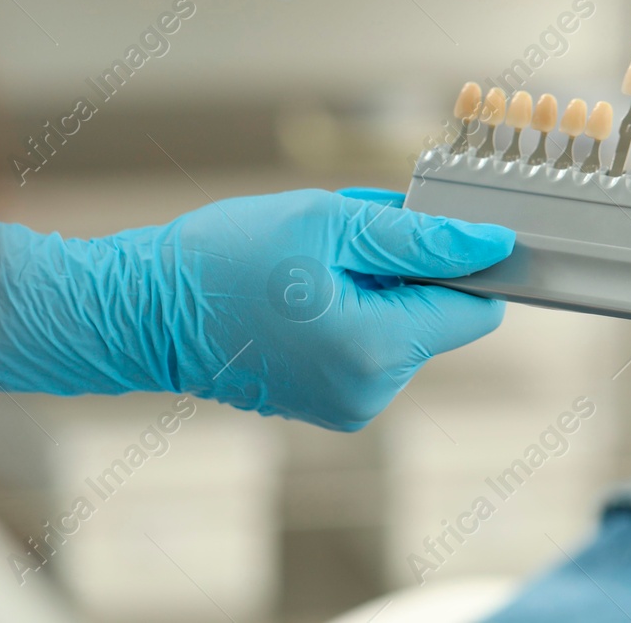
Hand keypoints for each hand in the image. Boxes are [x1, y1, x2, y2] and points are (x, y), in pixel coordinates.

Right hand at [0, 188, 512, 430]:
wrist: (140, 310)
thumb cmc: (222, 259)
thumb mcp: (327, 223)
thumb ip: (418, 238)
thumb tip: (490, 244)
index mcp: (376, 348)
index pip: (475, 307)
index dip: (463, 261)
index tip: (424, 228)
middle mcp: (371, 391)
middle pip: (439, 318)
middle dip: (407, 271)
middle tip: (340, 241)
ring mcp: (349, 406)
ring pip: (406, 330)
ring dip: (377, 288)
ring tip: (311, 268)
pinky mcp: (330, 404)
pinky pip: (372, 347)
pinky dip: (353, 313)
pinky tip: (302, 295)